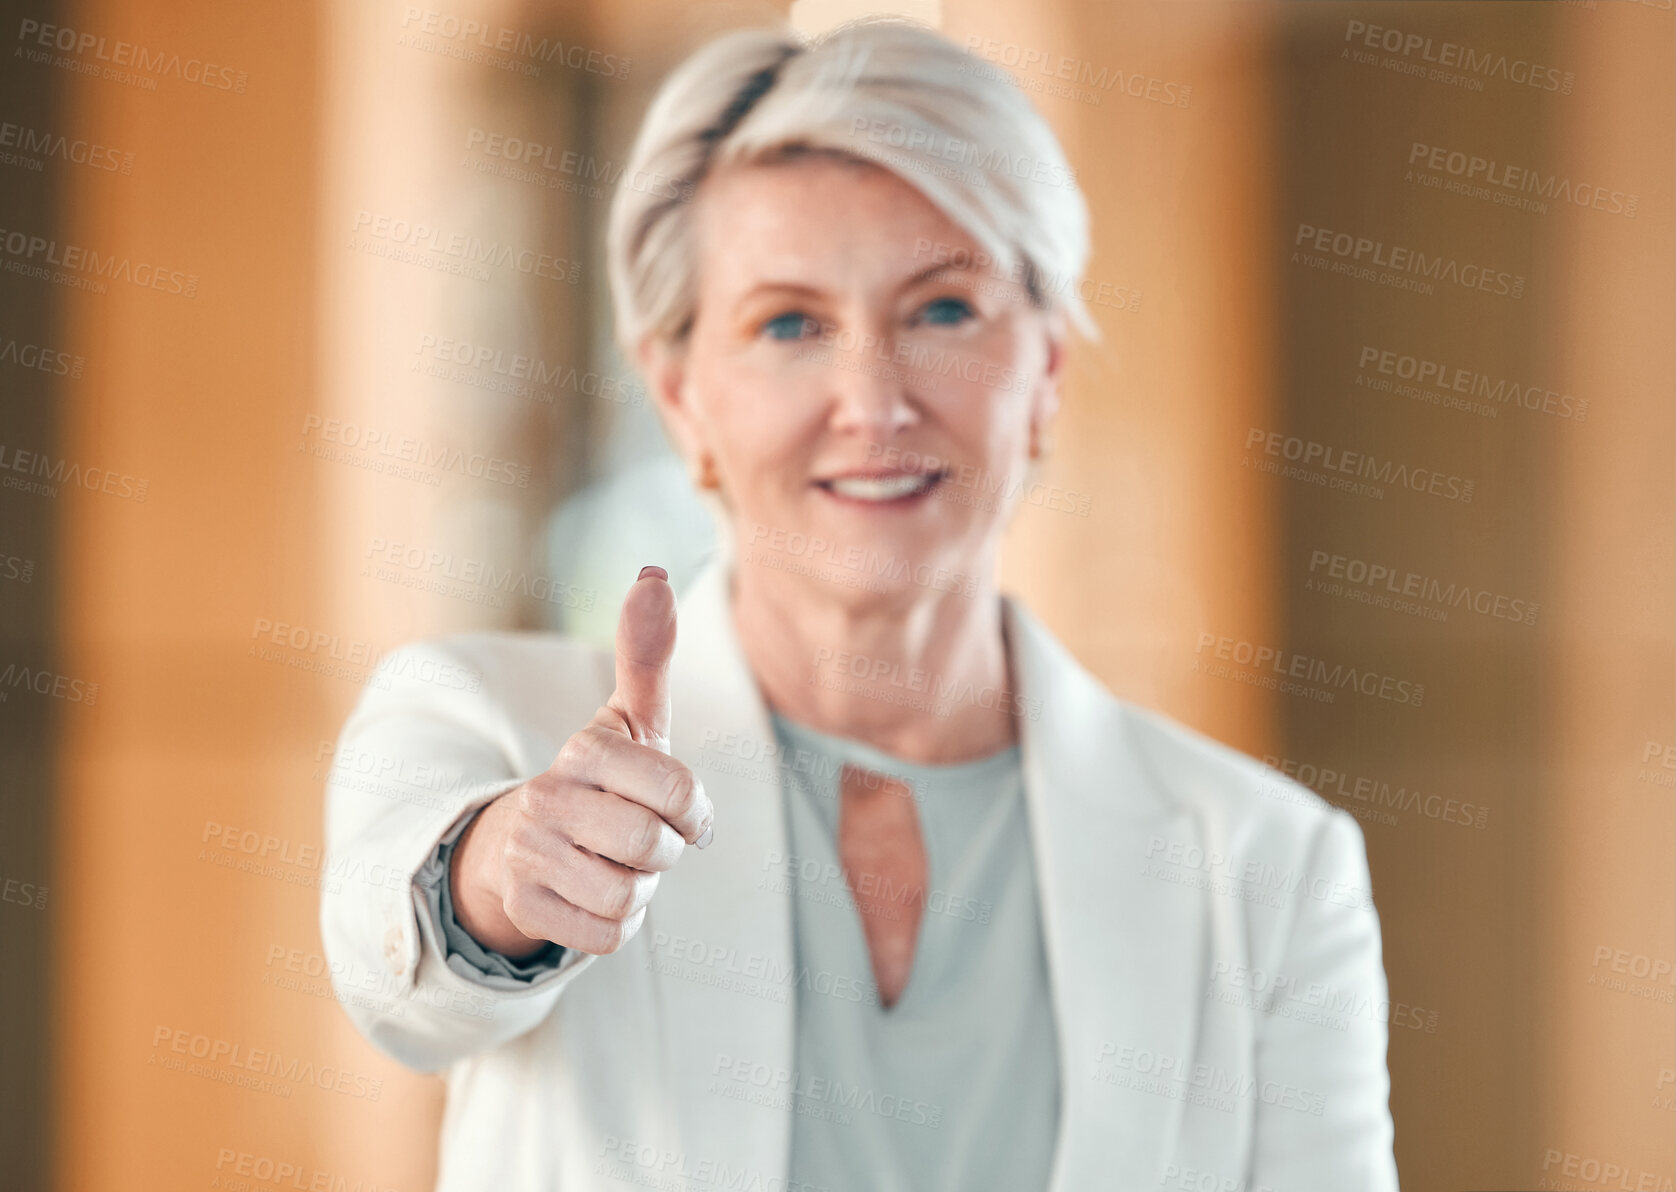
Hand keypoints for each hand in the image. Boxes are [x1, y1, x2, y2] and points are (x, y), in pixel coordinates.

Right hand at [450, 565, 713, 957]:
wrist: (522, 844)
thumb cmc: (602, 780)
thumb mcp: (630, 722)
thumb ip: (647, 655)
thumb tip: (654, 574)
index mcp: (584, 749)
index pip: (678, 792)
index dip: (695, 812)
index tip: (682, 812)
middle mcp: (547, 796)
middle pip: (652, 849)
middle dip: (663, 854)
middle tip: (643, 841)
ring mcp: (528, 854)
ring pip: (631, 897)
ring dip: (639, 889)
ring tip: (613, 864)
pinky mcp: (524, 907)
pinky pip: (607, 935)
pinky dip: (615, 924)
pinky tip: (593, 894)